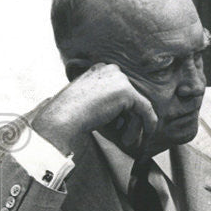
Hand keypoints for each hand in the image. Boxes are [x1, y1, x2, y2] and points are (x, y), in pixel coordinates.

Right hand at [30, 63, 156, 155]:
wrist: (62, 118)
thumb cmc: (70, 115)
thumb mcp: (88, 102)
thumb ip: (105, 101)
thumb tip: (122, 115)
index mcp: (100, 69)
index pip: (119, 91)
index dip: (121, 112)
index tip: (120, 128)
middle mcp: (111, 70)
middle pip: (130, 98)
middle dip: (128, 120)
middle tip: (124, 138)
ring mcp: (120, 79)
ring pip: (137, 105)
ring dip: (134, 126)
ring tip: (125, 141)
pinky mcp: (127, 92)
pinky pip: (146, 110)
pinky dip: (148, 124)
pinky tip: (146, 136)